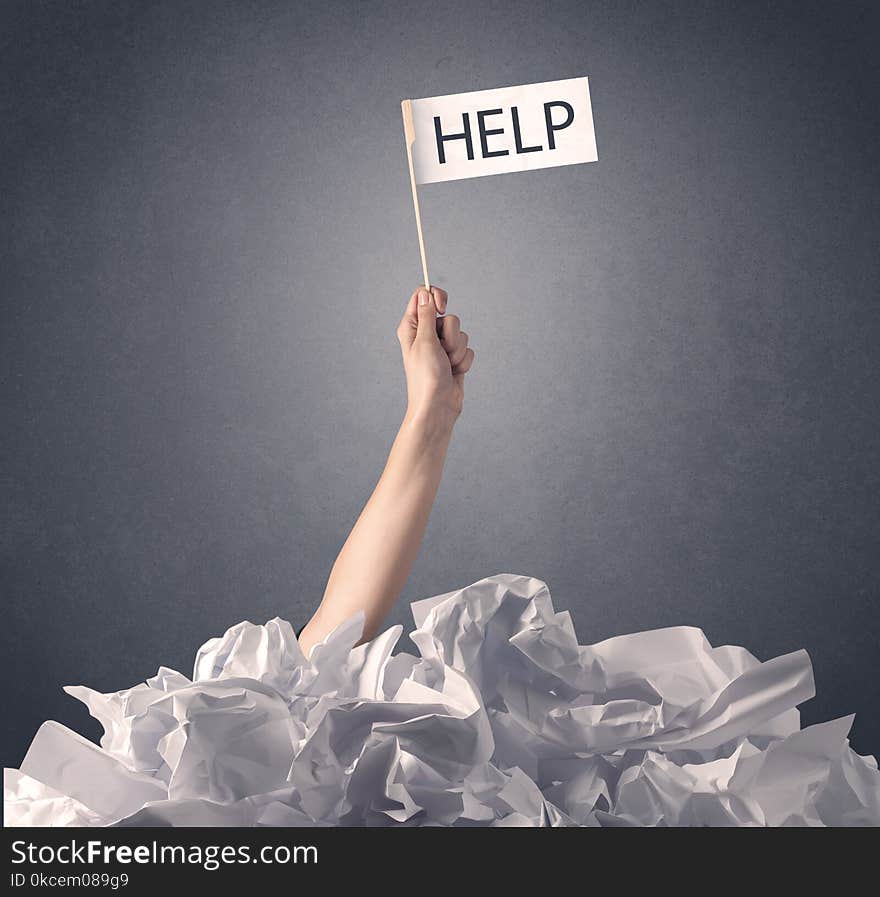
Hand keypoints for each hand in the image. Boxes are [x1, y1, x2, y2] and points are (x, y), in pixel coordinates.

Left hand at [397, 285, 474, 425]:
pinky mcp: (454, 358)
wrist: (437, 406)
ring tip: (447, 365)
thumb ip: (426, 315)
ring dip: (457, 350)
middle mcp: (426, 334)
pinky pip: (468, 349)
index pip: (423, 296)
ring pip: (461, 333)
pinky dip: (463, 361)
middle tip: (441, 350)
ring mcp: (441, 347)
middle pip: (449, 316)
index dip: (436, 297)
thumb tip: (425, 292)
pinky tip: (453, 372)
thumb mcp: (424, 342)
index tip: (442, 309)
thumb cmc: (426, 377)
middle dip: (451, 334)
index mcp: (412, 327)